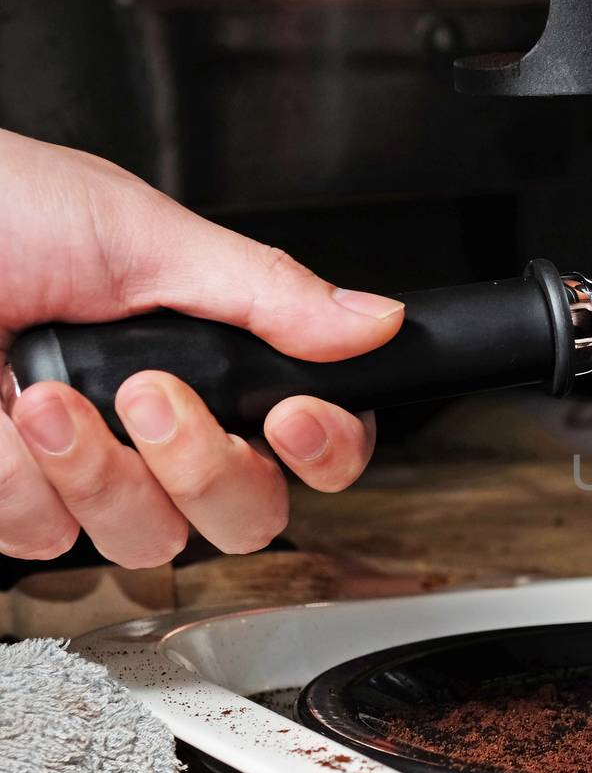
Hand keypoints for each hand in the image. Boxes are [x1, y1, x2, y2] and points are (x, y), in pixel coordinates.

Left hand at [0, 130, 402, 566]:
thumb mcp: (139, 235)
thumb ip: (265, 290)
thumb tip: (375, 320)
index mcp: (208, 361)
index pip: (313, 441)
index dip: (325, 448)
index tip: (292, 418)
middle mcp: (158, 429)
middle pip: (247, 516)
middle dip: (202, 463)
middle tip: (151, 397)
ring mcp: (87, 472)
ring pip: (149, 537)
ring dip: (98, 467)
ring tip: (45, 389)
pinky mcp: (14, 499)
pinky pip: (44, 536)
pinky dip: (18, 475)